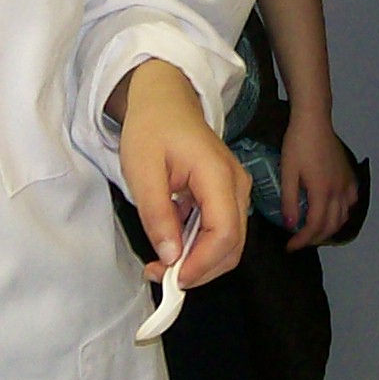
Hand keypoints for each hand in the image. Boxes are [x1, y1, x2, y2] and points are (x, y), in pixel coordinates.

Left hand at [112, 59, 249, 287]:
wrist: (165, 100)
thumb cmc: (152, 128)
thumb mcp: (142, 170)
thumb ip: (157, 215)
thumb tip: (170, 257)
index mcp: (218, 175)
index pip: (225, 234)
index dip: (201, 264)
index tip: (171, 279)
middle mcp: (237, 186)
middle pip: (232, 246)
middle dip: (199, 269)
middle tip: (159, 274)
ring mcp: (235, 191)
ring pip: (228, 243)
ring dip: (197, 262)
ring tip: (161, 262)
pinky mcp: (227, 196)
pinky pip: (220, 231)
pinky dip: (197, 248)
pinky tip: (171, 243)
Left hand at [275, 110, 359, 251]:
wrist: (314, 121)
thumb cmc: (297, 144)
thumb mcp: (288, 172)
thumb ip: (289, 201)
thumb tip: (290, 225)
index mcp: (322, 192)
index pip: (315, 226)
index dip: (302, 240)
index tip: (289, 246)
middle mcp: (339, 192)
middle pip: (331, 226)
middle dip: (315, 239)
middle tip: (299, 242)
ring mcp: (347, 184)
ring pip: (344, 216)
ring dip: (330, 229)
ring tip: (314, 231)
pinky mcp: (350, 176)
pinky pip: (352, 202)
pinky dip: (343, 213)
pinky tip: (333, 211)